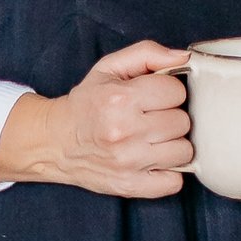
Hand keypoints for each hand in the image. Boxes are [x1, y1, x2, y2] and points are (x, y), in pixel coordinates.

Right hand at [0, 41, 193, 197]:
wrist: (55, 141)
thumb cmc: (86, 104)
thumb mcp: (109, 67)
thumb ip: (147, 54)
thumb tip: (184, 57)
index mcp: (121, 98)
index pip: (177, 92)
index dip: (168, 92)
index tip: (153, 98)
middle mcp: (125, 131)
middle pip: (182, 122)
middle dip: (170, 117)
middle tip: (150, 118)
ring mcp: (129, 163)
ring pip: (184, 152)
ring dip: (172, 145)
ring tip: (152, 139)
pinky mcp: (130, 186)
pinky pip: (174, 183)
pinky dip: (169, 173)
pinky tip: (153, 161)